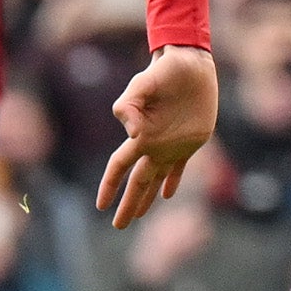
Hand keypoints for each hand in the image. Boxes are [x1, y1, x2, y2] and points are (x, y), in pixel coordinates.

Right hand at [96, 45, 216, 225]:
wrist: (190, 63)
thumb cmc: (164, 70)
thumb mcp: (143, 83)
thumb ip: (131, 105)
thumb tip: (133, 135)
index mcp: (140, 135)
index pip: (120, 166)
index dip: (110, 186)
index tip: (100, 206)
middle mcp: (153, 144)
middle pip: (137, 181)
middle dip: (127, 204)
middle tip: (118, 226)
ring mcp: (172, 145)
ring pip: (156, 179)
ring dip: (147, 198)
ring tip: (136, 217)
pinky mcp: (190, 141)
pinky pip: (180, 168)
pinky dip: (173, 182)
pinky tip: (167, 195)